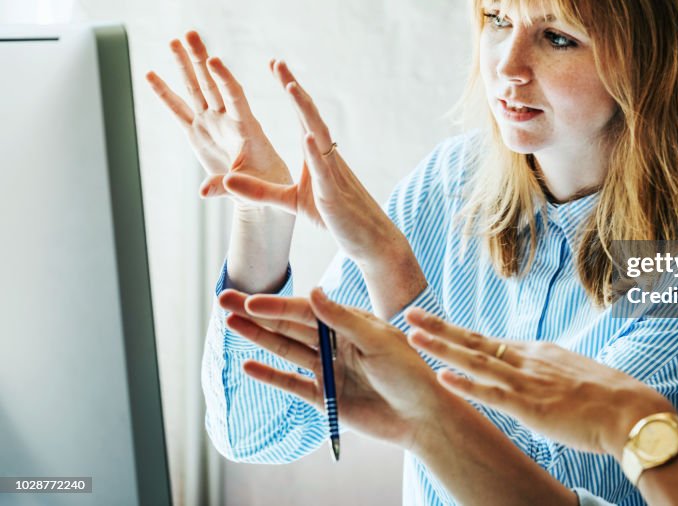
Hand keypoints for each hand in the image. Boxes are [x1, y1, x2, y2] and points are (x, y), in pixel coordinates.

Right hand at [145, 31, 291, 204]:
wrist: (261, 189)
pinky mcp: (197, 133)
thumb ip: (227, 186)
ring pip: (195, 89)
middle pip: (211, 84)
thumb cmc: (265, 184)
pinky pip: (177, 110)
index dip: (224, 79)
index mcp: (246, 127)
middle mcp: (226, 119)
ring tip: (174, 41)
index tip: (214, 60)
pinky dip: (164, 94)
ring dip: (184, 66)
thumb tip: (202, 193)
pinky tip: (150, 74)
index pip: (235, 97)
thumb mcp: (252, 187)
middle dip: (200, 59)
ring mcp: (210, 123)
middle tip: (190, 34)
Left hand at [220, 60, 408, 267]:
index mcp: (317, 155)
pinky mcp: (333, 194)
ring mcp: (332, 172)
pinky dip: (315, 151)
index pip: (302, 115)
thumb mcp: (290, 202)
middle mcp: (326, 156)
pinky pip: (324, 169)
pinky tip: (307, 135)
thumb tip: (228, 180)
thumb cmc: (334, 217)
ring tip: (290, 87)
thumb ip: (260, 191)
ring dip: (305, 110)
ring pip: (318, 134)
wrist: (369, 239)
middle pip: (309, 115)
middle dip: (293, 88)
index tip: (276, 66)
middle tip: (277, 62)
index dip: (290, 90)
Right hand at [220, 287, 457, 449]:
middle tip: (224, 299)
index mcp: (349, 323)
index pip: (306, 310)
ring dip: (258, 337)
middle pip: (289, 325)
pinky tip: (248, 365)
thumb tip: (313, 292)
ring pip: (286, 350)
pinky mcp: (326, 397)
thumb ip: (343, 319)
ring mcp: (328, 369)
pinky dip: (270, 375)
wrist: (422, 416)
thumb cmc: (409, 371)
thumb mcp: (378, 341)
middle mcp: (335, 343)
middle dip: (256, 313)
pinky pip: (292, 384)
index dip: (277, 306)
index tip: (251, 300)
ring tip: (230, 324)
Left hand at [406, 308, 676, 457]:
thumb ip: (548, 375)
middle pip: (474, 341)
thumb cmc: (609, 398)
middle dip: (439, 328)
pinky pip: (492, 395)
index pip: (489, 341)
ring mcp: (528, 382)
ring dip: (441, 348)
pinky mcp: (531, 407)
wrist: (632, 411)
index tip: (433, 324)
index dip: (457, 333)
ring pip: (476, 361)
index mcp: (537, 352)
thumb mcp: (572, 375)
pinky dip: (466, 386)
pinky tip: (443, 377)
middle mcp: (528, 360)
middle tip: (409, 313)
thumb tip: (536, 381)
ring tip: (412, 337)